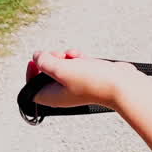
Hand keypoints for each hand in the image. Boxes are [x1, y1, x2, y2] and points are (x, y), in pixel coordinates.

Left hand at [26, 49, 144, 108]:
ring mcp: (76, 85)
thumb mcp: (62, 69)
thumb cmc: (91, 81)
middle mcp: (62, 93)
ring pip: (63, 67)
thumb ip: (45, 62)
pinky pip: (77, 66)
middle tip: (58, 55)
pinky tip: (82, 56)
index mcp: (52, 96)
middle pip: (47, 74)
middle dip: (51, 60)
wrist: (121, 84)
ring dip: (65, 56)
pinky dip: (77, 58)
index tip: (35, 60)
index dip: (31, 71)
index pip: (31, 86)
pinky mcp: (88, 78)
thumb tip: (37, 57)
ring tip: (73, 54)